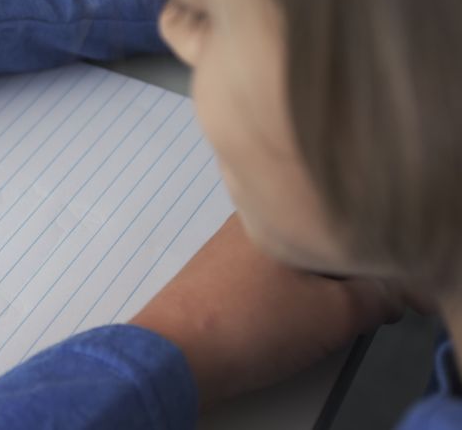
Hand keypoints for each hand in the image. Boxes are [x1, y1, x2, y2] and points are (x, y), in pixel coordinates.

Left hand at [129, 214, 404, 405]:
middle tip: (331, 313)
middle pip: (312, 247)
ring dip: (302, 295)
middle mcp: (245, 221)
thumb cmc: (254, 324)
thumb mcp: (336, 314)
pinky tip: (269, 327)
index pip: (342, 228)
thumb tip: (390, 292)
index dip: (365, 266)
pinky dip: (272, 305)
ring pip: (285, 268)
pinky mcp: (208, 279)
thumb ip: (377, 297)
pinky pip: (258, 286)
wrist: (176, 354)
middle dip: (332, 281)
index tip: (363, 297)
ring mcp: (222, 249)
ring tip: (297, 324)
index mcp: (277, 211)